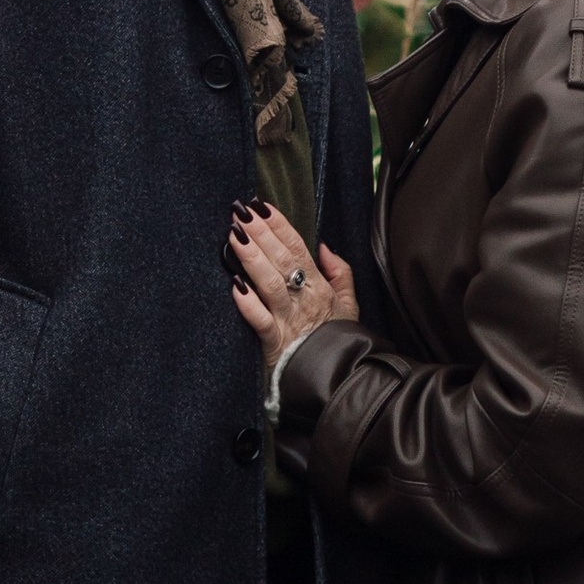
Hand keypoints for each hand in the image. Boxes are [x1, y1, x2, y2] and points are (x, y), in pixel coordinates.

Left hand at [228, 198, 357, 362]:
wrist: (339, 378)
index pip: (298, 248)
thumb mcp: (348, 304)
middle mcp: (304, 299)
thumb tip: (324, 245)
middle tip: (241, 212)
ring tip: (234, 236)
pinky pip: (261, 321)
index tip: (261, 205)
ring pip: (270, 284)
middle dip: (261, 233)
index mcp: (319, 287)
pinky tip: (234, 286)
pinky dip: (248, 304)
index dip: (280, 225)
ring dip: (251, 259)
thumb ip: (339, 271)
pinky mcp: (275, 343)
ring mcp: (289, 320)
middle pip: (282, 260)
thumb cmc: (338, 340)